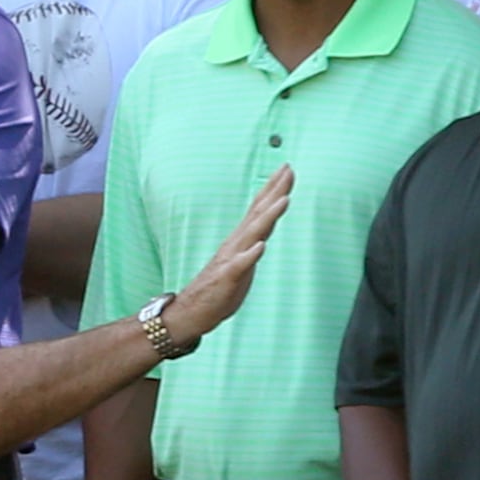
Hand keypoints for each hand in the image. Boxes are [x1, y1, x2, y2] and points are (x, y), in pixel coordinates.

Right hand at [162, 166, 295, 345]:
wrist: (192, 311)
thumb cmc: (219, 287)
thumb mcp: (242, 261)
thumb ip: (253, 244)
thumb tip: (267, 230)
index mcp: (241, 240)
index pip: (259, 209)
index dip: (273, 188)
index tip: (286, 168)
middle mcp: (235, 244)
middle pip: (258, 213)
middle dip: (274, 191)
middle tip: (288, 170)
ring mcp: (230, 260)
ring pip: (252, 235)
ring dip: (268, 217)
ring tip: (284, 200)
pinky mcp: (226, 279)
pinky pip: (239, 266)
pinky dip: (250, 255)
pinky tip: (261, 246)